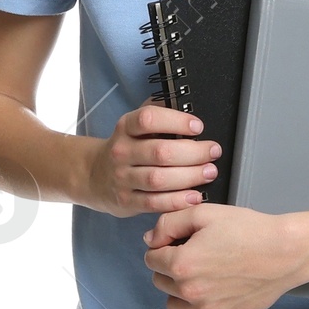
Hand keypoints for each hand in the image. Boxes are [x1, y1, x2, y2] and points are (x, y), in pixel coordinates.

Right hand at [88, 105, 218, 215]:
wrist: (94, 176)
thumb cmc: (125, 148)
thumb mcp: (133, 126)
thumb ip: (158, 116)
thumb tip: (187, 106)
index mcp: (125, 128)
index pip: (148, 119)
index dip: (176, 121)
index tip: (197, 127)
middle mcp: (122, 152)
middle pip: (160, 152)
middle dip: (193, 152)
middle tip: (213, 151)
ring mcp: (123, 178)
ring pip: (159, 179)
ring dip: (189, 176)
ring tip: (209, 172)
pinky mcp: (127, 201)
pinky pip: (154, 202)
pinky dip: (177, 200)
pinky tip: (194, 196)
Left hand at [143, 203, 308, 308]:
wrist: (286, 252)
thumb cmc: (250, 231)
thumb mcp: (205, 213)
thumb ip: (168, 224)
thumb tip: (150, 240)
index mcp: (181, 264)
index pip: (151, 259)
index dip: (163, 246)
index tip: (179, 241)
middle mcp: (190, 291)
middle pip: (160, 281)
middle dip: (169, 267)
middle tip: (193, 254)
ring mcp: (207, 308)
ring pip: (173, 305)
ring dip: (179, 290)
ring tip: (199, 274)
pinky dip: (198, 306)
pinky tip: (213, 288)